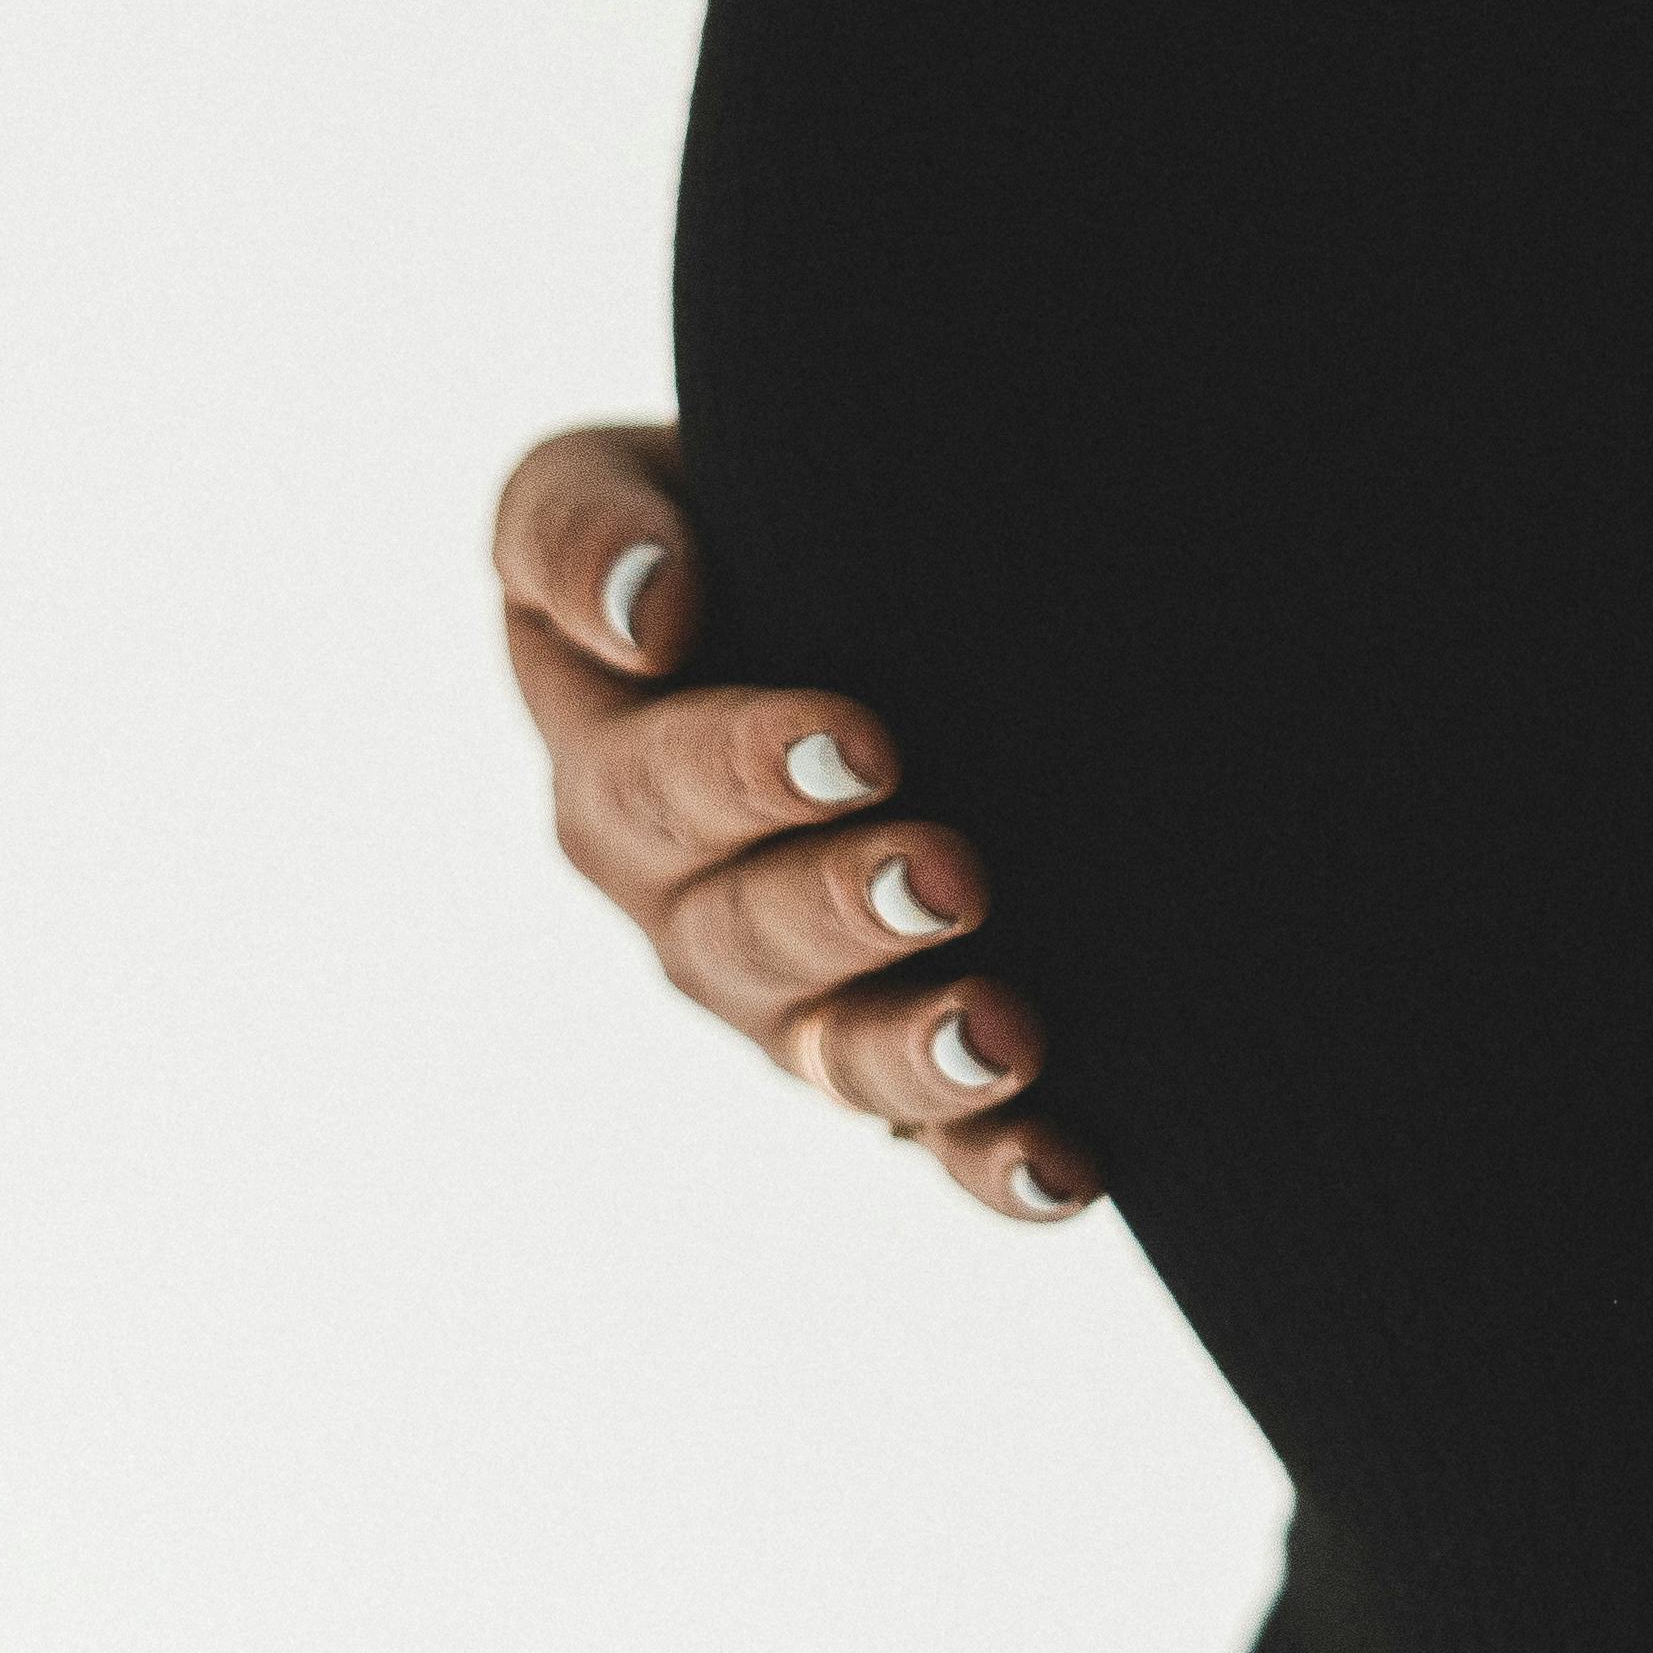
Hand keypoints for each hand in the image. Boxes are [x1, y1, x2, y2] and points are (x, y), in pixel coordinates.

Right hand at [489, 421, 1104, 1219]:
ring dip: (917, 1052)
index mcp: (613, 771)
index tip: (864, 737)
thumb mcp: (614, 484)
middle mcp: (689, 905)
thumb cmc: (733, 515)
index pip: (659, 783)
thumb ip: (583, 529)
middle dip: (848, 907)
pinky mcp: (899, 1065)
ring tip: (1007, 1034)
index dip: (749, 769)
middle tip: (954, 870)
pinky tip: (1070, 1168)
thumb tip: (645, 614)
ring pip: (835, 1052)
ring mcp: (794, 1000)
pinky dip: (998, 1162)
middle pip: (745, 933)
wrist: (866, 579)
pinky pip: (938, 1140)